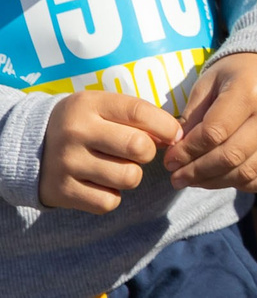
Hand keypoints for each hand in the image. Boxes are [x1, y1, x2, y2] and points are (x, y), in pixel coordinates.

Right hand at [38, 88, 179, 212]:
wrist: (30, 147)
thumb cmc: (82, 124)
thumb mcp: (103, 107)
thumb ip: (138, 116)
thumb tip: (175, 137)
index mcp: (90, 105)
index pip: (141, 112)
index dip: (166, 126)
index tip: (173, 135)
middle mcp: (76, 133)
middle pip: (139, 147)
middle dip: (148, 152)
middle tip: (137, 153)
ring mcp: (67, 164)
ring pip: (129, 177)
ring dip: (131, 175)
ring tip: (117, 167)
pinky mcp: (61, 192)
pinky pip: (108, 202)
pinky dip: (112, 196)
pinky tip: (101, 184)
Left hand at [164, 53, 256, 191]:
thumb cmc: (239, 75)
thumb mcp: (210, 83)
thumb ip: (193, 117)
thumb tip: (178, 154)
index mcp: (250, 90)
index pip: (212, 133)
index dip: (186, 153)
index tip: (169, 160)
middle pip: (230, 157)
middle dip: (196, 172)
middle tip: (177, 178)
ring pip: (248, 173)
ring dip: (215, 183)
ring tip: (195, 181)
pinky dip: (243, 185)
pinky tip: (225, 178)